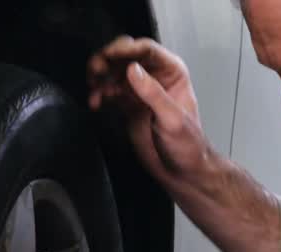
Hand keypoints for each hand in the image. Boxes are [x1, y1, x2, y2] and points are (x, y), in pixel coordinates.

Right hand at [87, 36, 211, 183]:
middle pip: (126, 56)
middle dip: (108, 59)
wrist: (182, 172)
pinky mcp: (127, 105)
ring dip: (99, 76)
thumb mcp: (172, 119)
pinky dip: (98, 94)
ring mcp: (139, 91)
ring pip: (113, 72)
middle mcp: (154, 77)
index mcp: (172, 73)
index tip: (110, 55)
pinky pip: (108, 91)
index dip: (126, 49)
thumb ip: (152, 94)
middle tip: (96, 70)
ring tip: (93, 86)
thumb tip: (133, 70)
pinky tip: (95, 102)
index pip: (147, 51)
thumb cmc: (188, 146)